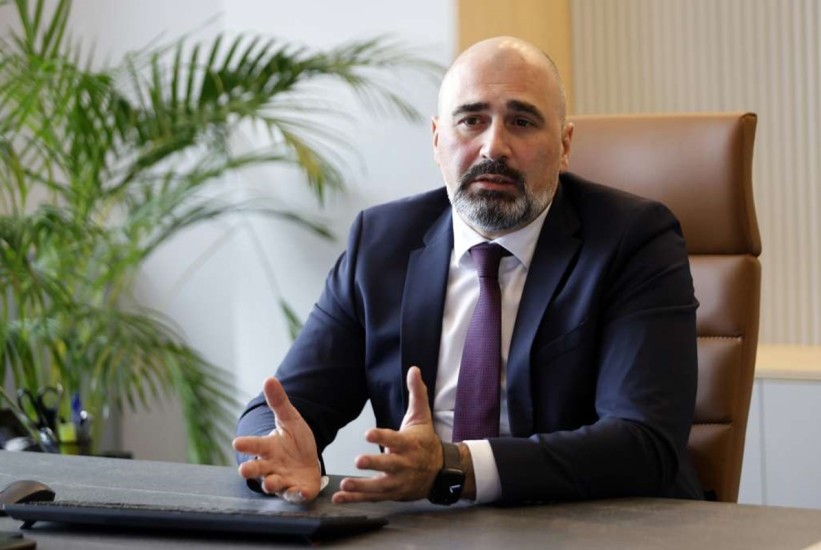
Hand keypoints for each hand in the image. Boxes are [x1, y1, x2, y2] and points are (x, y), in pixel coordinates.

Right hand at [232, 377, 320, 502]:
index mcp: (267, 447)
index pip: (254, 445)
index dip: (246, 444)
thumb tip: (269, 378)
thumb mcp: (290, 419)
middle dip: (250, 470)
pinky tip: (300, 491)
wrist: (308, 462)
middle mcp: (270, 466)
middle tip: (243, 470)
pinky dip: (296, 494)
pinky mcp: (296, 491)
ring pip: (272, 484)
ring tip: (270, 482)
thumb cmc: (294, 441)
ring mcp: (282, 480)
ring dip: (271, 484)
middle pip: (256, 469)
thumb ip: (279, 402)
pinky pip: (294, 495)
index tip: (236, 442)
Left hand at [332, 366, 441, 502]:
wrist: (441, 472)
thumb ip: (417, 393)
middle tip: (358, 461)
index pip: (395, 439)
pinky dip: (356, 499)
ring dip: (362, 487)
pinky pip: (372, 498)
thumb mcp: (421, 417)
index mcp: (409, 444)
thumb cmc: (425, 441)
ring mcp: (398, 481)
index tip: (368, 434)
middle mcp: (405, 464)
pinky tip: (339, 498)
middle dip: (375, 464)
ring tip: (345, 485)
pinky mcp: (392, 493)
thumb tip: (414, 369)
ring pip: (380, 486)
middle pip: (389, 465)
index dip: (382, 437)